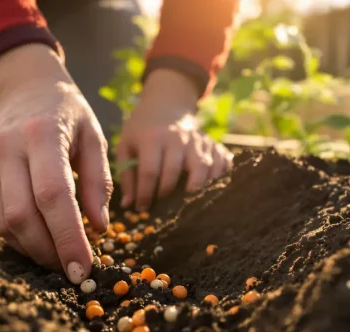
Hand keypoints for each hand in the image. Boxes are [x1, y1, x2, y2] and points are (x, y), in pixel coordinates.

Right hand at [0, 44, 112, 283]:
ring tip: (59, 253)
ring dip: (34, 249)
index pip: (53, 196)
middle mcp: (6, 148)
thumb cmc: (67, 115)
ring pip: (5, 224)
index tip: (83, 268)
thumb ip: (100, 182)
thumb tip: (99, 228)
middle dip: (49, 251)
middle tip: (73, 267)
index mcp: (42, 135)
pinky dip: (19, 237)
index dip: (67, 237)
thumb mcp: (94, 137)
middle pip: (22, 216)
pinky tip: (40, 237)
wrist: (24, 88)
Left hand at [117, 69, 233, 210]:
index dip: (146, 194)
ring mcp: (199, 140)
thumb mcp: (126, 147)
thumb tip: (128, 205)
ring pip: (204, 168)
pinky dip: (221, 177)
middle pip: (177, 172)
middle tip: (162, 206)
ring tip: (188, 202)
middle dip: (168, 194)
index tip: (143, 208)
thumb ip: (126, 175)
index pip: (150, 171)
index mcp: (153, 138)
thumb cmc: (142, 131)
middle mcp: (178, 138)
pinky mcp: (213, 144)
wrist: (166, 105)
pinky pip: (223, 163)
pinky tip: (211, 189)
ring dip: (197, 189)